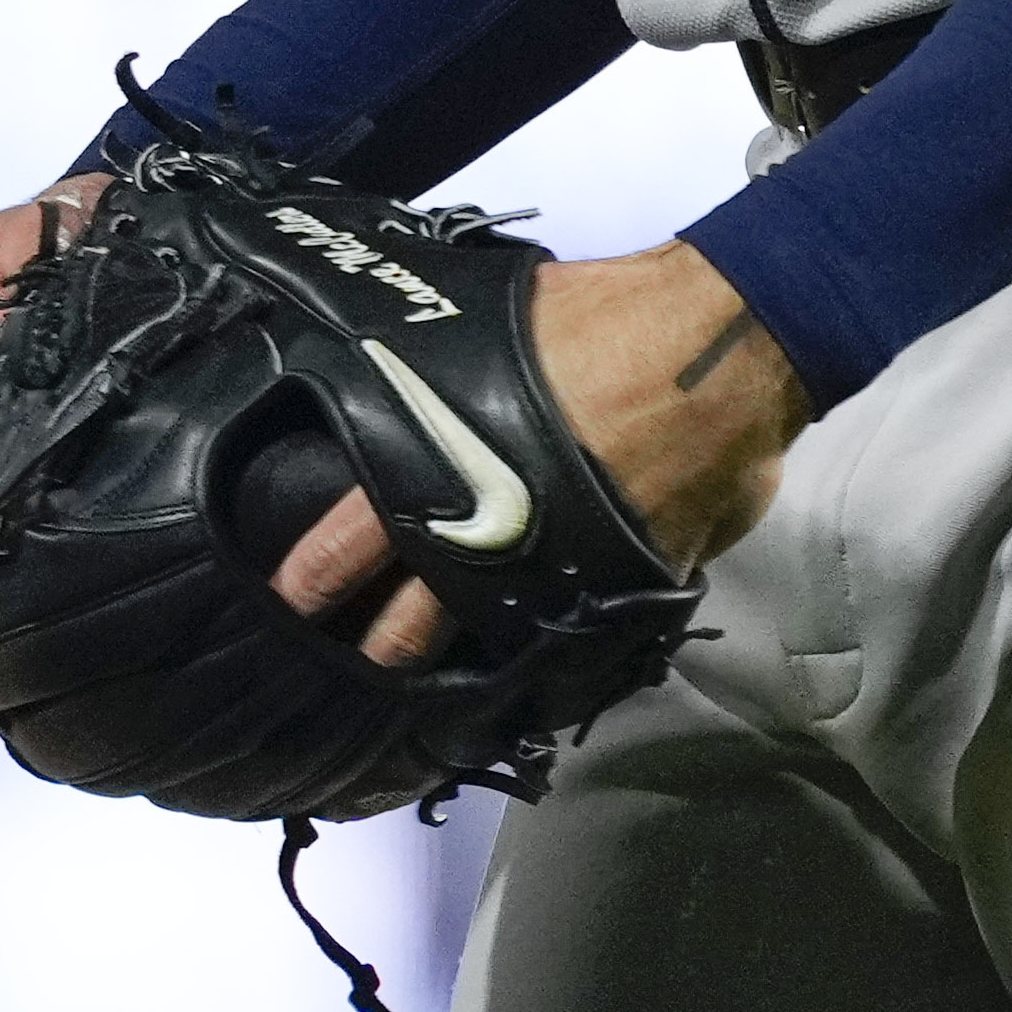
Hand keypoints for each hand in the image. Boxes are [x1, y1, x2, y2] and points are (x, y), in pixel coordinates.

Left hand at [268, 238, 802, 667]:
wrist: (721, 344)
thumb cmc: (603, 319)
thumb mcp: (486, 321)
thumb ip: (440, 366)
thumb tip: (407, 369)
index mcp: (440, 460)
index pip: (350, 536)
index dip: (314, 576)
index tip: (290, 604)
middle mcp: (491, 533)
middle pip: (411, 619)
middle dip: (377, 648)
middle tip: (347, 674)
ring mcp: (560, 571)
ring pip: (492, 642)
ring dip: (461, 665)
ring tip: (429, 691)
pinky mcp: (628, 586)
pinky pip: (582, 630)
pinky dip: (558, 647)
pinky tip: (539, 665)